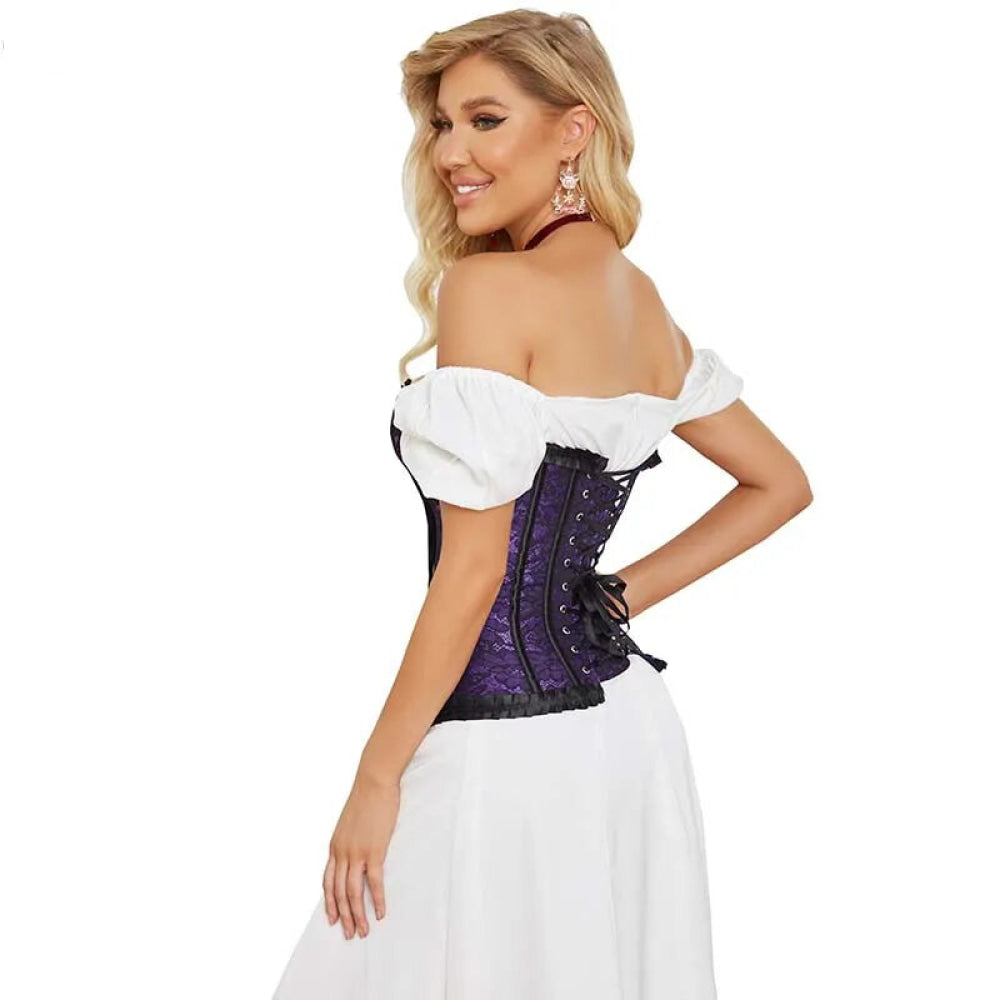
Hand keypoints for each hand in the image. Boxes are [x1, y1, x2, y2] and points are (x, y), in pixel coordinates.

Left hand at [323, 770, 400, 938]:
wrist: (373, 781)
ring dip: (357, 914)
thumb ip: (350, 837)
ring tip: (363, 931)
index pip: (327, 881)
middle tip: (348, 933)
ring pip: (352, 892)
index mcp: (335, 846)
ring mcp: (356, 853)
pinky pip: (373, 882)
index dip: (329, 901)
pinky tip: (380, 912)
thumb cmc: (366, 796)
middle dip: (342, 915)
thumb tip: (356, 844)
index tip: (332, 918)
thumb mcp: (350, 821)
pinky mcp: (373, 850)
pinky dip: (375, 900)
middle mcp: (341, 853)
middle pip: (337, 892)